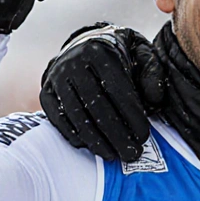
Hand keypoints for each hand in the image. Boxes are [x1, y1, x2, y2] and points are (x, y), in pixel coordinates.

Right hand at [40, 23, 163, 161]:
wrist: (83, 44)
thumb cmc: (119, 54)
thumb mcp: (141, 53)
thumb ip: (152, 73)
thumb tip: (154, 100)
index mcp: (99, 52)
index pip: (117, 88)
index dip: (131, 115)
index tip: (144, 136)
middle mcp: (73, 63)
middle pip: (96, 105)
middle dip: (116, 134)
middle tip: (132, 154)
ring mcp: (56, 77)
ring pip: (76, 114)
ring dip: (95, 140)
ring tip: (113, 156)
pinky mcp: (45, 92)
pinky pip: (57, 118)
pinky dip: (74, 135)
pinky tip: (90, 147)